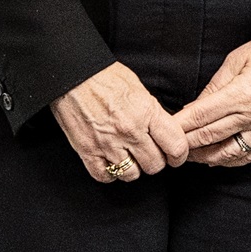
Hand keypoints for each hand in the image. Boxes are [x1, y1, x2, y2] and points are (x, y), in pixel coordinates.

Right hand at [55, 63, 190, 183]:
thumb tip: (164, 132)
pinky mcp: (87, 151)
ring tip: (129, 157)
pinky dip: (110, 173)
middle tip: (149, 154)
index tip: (175, 156)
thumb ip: (153, 114)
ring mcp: (107, 143)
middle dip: (155, 161)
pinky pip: (105, 176)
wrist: (72, 75)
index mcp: (146, 112)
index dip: (178, 155)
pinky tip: (111, 162)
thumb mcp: (139, 89)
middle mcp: (129, 131)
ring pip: (131, 174)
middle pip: (155, 165)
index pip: (176, 146)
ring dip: (133, 168)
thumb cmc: (105, 77)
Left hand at [172, 42, 250, 167]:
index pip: (200, 116)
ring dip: (205, 157)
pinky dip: (231, 162)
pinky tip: (217, 160)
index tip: (165, 130)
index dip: (180, 126)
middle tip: (170, 148)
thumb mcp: (236, 61)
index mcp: (240, 95)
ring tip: (190, 156)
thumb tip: (194, 107)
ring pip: (229, 153)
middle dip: (186, 144)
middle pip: (210, 137)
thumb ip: (214, 87)